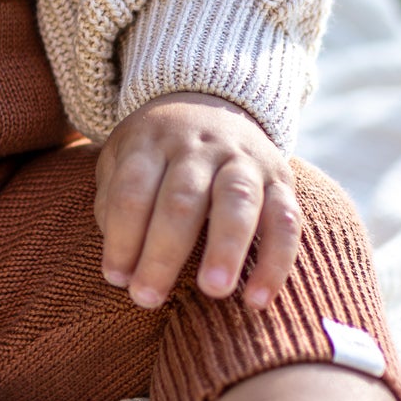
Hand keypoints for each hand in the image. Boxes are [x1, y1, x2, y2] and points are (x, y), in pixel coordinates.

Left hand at [95, 92, 300, 312]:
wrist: (211, 101)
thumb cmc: (157, 152)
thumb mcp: (122, 156)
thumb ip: (114, 201)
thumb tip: (121, 261)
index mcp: (152, 140)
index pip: (133, 190)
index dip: (122, 237)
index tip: (116, 278)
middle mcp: (200, 147)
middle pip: (181, 199)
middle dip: (163, 254)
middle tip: (147, 298)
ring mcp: (244, 161)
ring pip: (237, 201)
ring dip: (225, 248)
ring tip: (214, 291)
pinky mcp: (280, 180)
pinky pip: (286, 220)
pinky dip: (275, 261)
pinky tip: (257, 300)